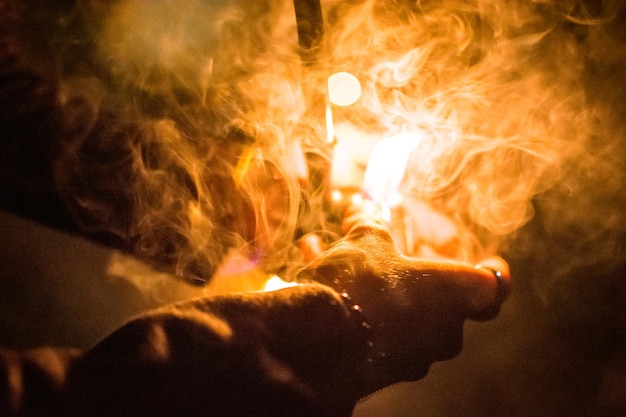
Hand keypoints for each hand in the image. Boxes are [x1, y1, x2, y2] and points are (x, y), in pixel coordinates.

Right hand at [299, 202, 510, 383]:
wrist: (318, 341)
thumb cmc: (357, 284)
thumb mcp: (364, 241)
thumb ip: (369, 222)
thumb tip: (363, 206)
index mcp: (454, 294)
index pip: (492, 285)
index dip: (492, 272)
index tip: (489, 262)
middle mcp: (444, 332)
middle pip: (445, 303)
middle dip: (421, 282)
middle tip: (396, 263)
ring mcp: (415, 358)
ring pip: (406, 318)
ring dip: (385, 295)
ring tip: (347, 271)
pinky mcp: (384, 374)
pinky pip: (378, 335)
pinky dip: (363, 315)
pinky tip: (332, 294)